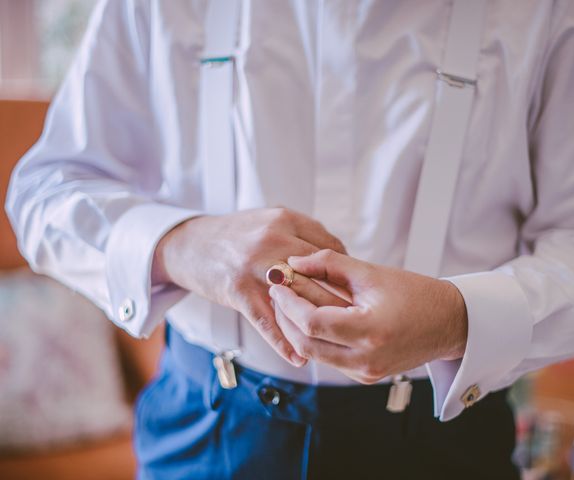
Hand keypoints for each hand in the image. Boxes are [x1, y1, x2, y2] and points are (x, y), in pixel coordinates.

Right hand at [152, 208, 349, 365]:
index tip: (355, 292)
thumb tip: (340, 257)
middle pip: (320, 275)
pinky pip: (267, 321)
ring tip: (337, 341)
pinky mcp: (239, 291)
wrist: (189, 244)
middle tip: (357, 320)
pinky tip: (299, 357)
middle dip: (340, 300)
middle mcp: (273, 240)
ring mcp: (255, 266)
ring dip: (319, 323)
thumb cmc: (235, 235)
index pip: (330, 249)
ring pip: (299, 299)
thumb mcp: (270, 220)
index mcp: (285, 220)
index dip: (345, 273)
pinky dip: (284, 343)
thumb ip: (303, 234)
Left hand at [269, 249, 467, 383]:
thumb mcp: (371, 272)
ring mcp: (365, 372)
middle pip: (305, 343)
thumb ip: (329, 264)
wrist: (448, 322)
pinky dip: (314, 338)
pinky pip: (328, 358)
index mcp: (370, 331)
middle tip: (278, 291)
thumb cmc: (416, 293)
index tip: (279, 282)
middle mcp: (365, 360)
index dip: (289, 302)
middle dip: (285, 317)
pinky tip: (310, 316)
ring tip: (290, 301)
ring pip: (313, 353)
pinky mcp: (365, 375)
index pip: (312, 321)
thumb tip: (294, 263)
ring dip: (296, 328)